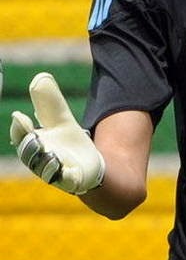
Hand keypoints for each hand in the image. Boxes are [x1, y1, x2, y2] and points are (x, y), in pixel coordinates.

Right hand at [9, 72, 104, 194]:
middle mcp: (41, 161)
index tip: (20, 117)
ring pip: (47, 169)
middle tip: (33, 136)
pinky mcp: (72, 182)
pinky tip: (71, 170)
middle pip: (31, 154)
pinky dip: (67, 176)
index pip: (22, 137)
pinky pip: (67, 181)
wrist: (91, 170)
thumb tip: (40, 76)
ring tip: (52, 153)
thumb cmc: (70, 145)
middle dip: (31, 145)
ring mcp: (56, 173)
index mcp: (35, 145)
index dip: (20, 129)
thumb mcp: (61, 121)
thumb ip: (50, 103)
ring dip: (48, 162)